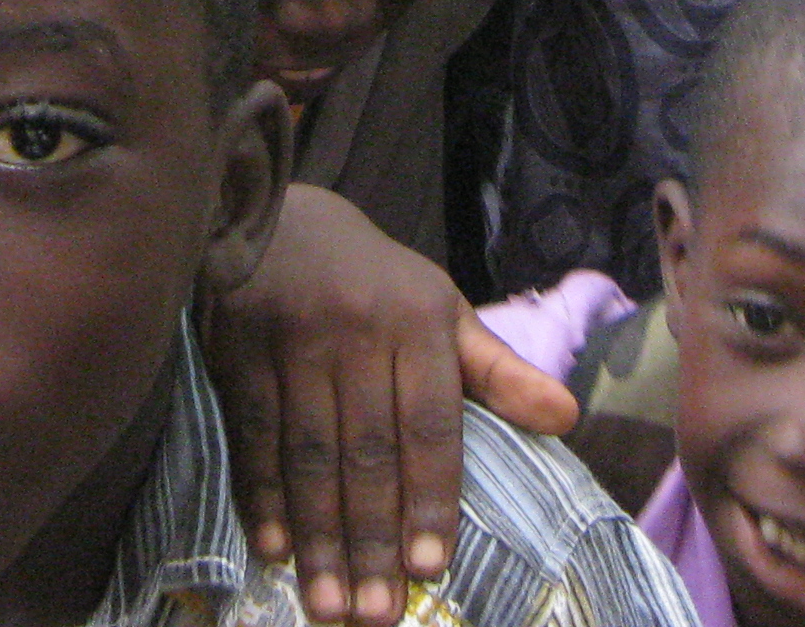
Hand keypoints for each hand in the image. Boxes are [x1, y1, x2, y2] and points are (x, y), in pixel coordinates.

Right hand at [205, 185, 580, 626]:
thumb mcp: (444, 312)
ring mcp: (293, 338)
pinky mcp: (237, 349)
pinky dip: (262, 497)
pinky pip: (252, 435)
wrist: (279, 218)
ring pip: (310, 453)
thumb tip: (567, 421)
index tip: (430, 568)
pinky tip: (274, 550)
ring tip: (328, 605)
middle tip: (376, 614)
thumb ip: (499, 372)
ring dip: (318, 537)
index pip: (429, 424)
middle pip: (367, 451)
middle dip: (371, 539)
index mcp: (418, 321)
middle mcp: (357, 329)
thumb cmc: (376, 282)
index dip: (428, 498)